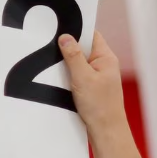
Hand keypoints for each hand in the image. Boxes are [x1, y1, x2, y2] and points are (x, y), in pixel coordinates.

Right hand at [59, 30, 141, 157]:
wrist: (105, 130)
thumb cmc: (99, 105)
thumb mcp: (83, 77)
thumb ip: (73, 56)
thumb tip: (65, 37)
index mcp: (106, 58)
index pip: (91, 35)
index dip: (77, 30)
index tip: (60, 27)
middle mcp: (103, 64)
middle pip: (83, 47)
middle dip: (68, 46)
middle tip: (50, 44)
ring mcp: (97, 75)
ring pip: (78, 60)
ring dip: (66, 61)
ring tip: (51, 60)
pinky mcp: (90, 85)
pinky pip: (76, 72)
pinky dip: (67, 72)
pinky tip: (58, 76)